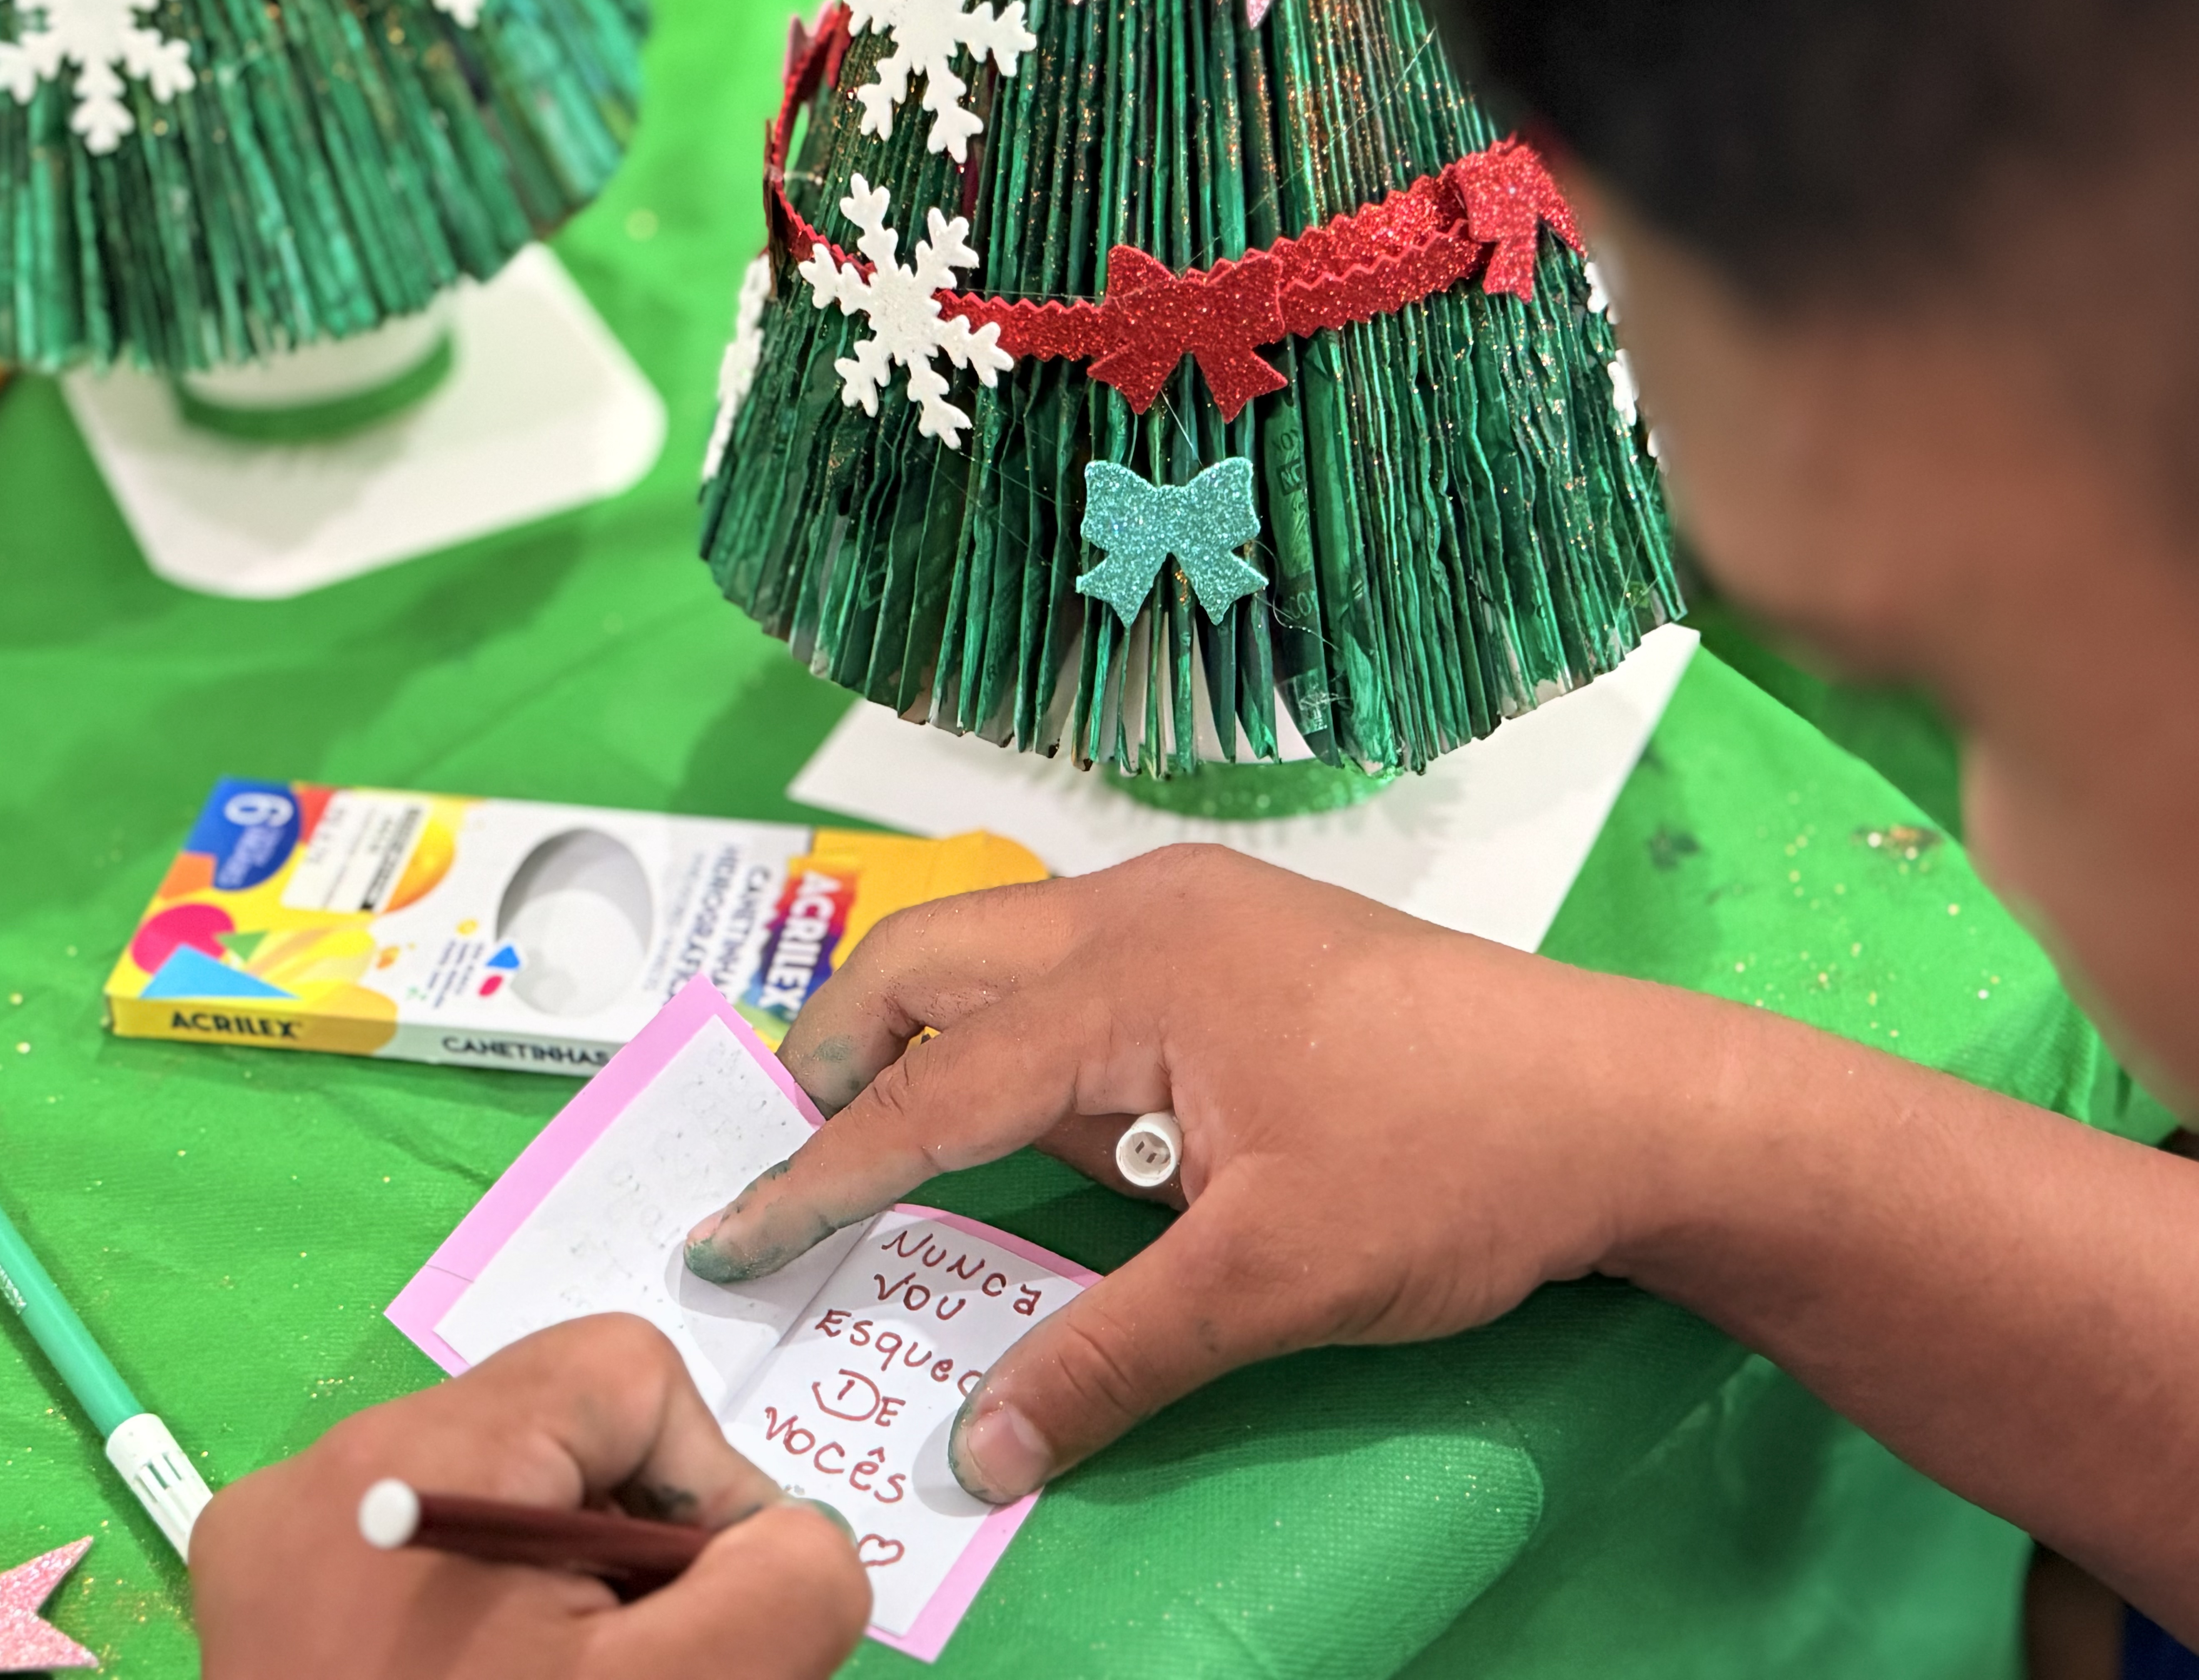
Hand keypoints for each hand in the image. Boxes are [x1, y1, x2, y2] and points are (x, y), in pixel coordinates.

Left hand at [193, 1315, 870, 1678]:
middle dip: (637, 1558)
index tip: (697, 1619)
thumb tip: (792, 1539)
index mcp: (410, 1458)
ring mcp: (279, 1554)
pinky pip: (432, 1568)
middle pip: (565, 1445)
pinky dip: (498, 1628)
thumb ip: (785, 1585)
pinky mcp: (269, 1616)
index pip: (627, 1379)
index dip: (704, 1492)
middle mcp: (321, 1479)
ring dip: (573, 1599)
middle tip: (634, 1671)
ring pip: (506, 1512)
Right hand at [682, 844, 1726, 1502]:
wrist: (1631, 1101)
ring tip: (889, 1139)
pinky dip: (1017, 1034)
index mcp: (1130, 973)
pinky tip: (1035, 1118)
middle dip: (840, 1051)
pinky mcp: (1236, 937)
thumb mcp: (1272, 1281)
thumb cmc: (1455, 1168)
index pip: (926, 1083)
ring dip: (930, 1034)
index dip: (819, 1171)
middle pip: (931, 958)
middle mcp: (1142, 912)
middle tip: (795, 1161)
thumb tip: (979, 1450)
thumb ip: (1110, 1357)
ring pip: (1001, 953)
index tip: (731, 1234)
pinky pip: (1075, 969)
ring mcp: (1194, 911)